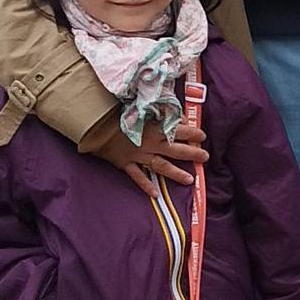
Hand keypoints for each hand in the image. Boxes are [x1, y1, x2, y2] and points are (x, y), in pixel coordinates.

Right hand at [87, 116, 204, 182]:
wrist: (95, 123)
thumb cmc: (118, 110)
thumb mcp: (141, 105)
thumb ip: (160, 108)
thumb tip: (177, 113)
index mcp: (155, 128)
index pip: (181, 131)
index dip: (194, 134)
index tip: (202, 135)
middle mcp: (150, 144)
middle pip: (176, 151)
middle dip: (192, 154)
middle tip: (205, 157)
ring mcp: (138, 155)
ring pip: (162, 166)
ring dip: (176, 173)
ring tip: (190, 180)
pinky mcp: (125, 163)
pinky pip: (138, 177)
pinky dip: (146, 185)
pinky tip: (156, 194)